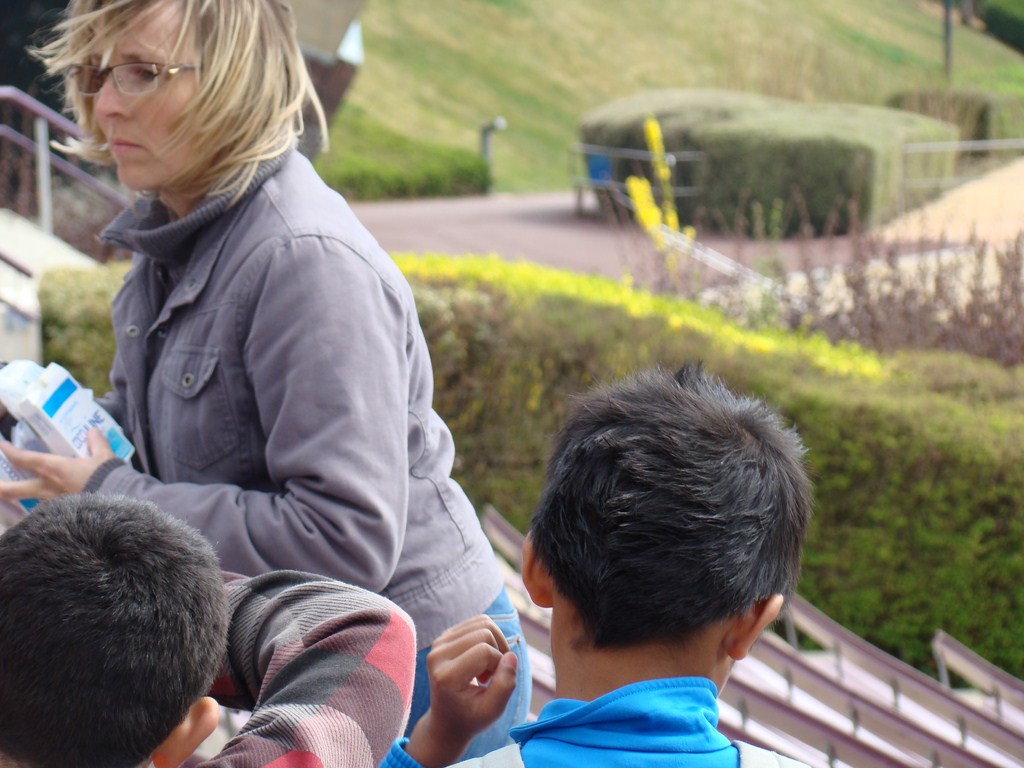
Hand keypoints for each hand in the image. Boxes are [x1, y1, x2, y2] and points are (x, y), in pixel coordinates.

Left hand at [0, 429, 116, 500]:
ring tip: (9, 496)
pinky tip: (39, 510)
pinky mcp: (61, 514)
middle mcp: (46, 486)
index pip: (23, 458)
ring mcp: (51, 502)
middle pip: (13, 489)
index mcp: (53, 468)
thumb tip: (92, 431)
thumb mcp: (103, 455)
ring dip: (16, 498)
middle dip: (0, 487)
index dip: (9, 451)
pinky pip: (44, 510)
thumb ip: (96, 441)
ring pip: (26, 501)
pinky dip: (38, 509)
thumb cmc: (107, 476)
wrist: (118, 500)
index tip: (2, 446)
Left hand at [406, 615, 518, 767]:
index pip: (484, 651)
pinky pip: (476, 622)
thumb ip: (505, 685)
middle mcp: (437, 655)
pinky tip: (481, 659)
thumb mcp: (492, 711)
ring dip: (494, 643)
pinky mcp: (444, 636)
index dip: (499, 665)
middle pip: (484, 631)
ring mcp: (438, 643)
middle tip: (492, 675)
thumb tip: (511, 655)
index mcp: (445, 676)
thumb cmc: (470, 717)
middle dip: (498, 651)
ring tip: (486, 667)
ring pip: (482, 622)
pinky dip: (488, 638)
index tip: (494, 682)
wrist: (446, 720)